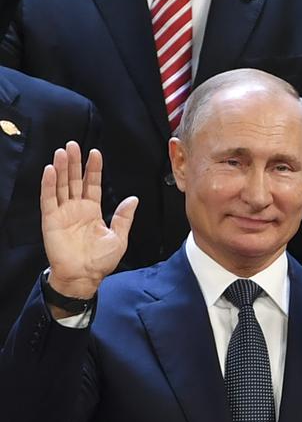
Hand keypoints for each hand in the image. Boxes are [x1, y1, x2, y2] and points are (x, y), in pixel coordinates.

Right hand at [41, 142, 136, 299]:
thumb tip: (133, 199)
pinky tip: (50, 170)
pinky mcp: (51, 220)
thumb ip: (124, 217)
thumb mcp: (119, 237)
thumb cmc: (101, 261)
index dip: (93, 169)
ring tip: (62, 152)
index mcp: (93, 211)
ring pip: (61, 186)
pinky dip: (49, 184)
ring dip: (61, 169)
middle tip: (74, 145)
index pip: (92, 184)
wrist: (85, 276)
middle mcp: (77, 208)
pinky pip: (49, 199)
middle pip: (74, 180)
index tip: (95, 153)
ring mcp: (63, 213)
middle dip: (74, 163)